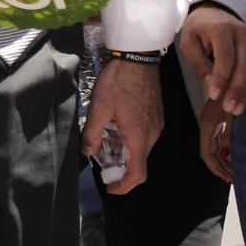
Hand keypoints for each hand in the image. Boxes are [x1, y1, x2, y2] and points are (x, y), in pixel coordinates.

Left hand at [82, 59, 161, 194]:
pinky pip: (145, 136)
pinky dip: (132, 140)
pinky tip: (117, 128)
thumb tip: (87, 152)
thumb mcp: (98, 107)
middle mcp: (152, 133)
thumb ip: (92, 133)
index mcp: (138, 135)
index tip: (112, 188)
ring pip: (142, 149)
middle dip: (122, 168)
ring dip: (127, 153)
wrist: (139, 57)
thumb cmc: (118, 81)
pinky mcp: (157, 115)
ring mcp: (157, 124)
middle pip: (140, 162)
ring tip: (107, 143)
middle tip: (103, 164)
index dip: (125, 186)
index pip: (138, 173)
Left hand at [177, 3, 245, 113]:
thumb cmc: (197, 29)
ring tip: (236, 109)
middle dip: (236, 90)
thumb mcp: (189, 43)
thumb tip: (213, 84)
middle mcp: (242, 33)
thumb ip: (199, 62)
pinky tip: (243, 100)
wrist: (213, 12)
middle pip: (244, 65)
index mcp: (222, 29)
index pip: (226, 58)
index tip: (214, 95)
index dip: (222, 79)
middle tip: (229, 108)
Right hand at [198, 96, 233, 183]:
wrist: (228, 75)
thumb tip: (225, 156)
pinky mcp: (214, 120)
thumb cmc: (233, 93)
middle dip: (219, 167)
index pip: (207, 153)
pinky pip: (215, 140)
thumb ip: (229, 136)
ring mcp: (209, 122)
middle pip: (208, 152)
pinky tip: (230, 157)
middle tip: (232, 180)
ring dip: (221, 160)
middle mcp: (206, 125)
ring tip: (232, 172)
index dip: (216, 168)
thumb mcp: (233, 116)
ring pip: (211, 147)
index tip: (227, 179)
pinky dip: (222, 151)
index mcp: (208, 125)